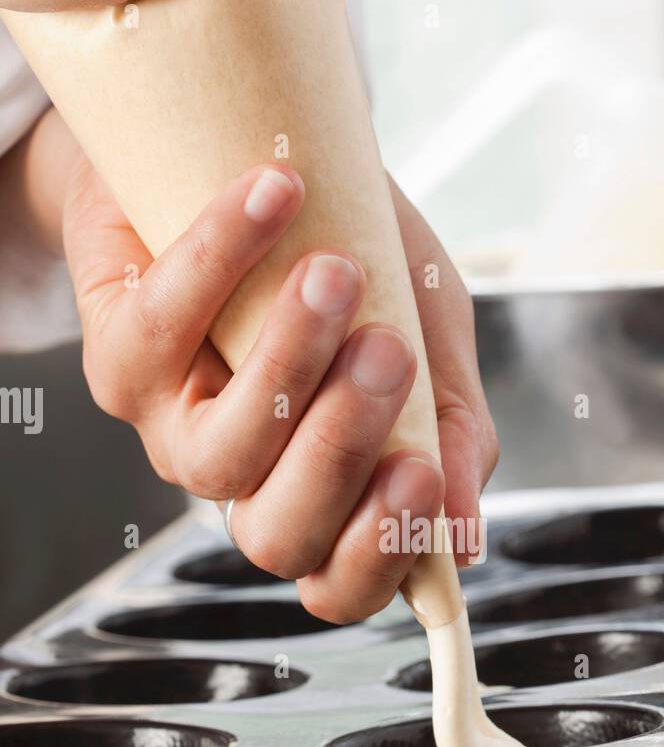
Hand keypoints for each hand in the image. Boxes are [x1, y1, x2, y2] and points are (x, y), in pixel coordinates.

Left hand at [63, 154, 497, 623]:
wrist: (258, 162)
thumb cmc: (350, 256)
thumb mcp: (429, 332)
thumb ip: (452, 427)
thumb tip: (460, 532)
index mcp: (326, 495)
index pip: (342, 584)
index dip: (379, 553)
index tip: (421, 473)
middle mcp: (248, 484)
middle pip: (280, 539)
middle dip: (340, 453)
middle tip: (390, 354)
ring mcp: (177, 435)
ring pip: (219, 456)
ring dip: (287, 365)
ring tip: (337, 275)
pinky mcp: (118, 363)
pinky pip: (163, 329)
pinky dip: (226, 256)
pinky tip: (280, 197)